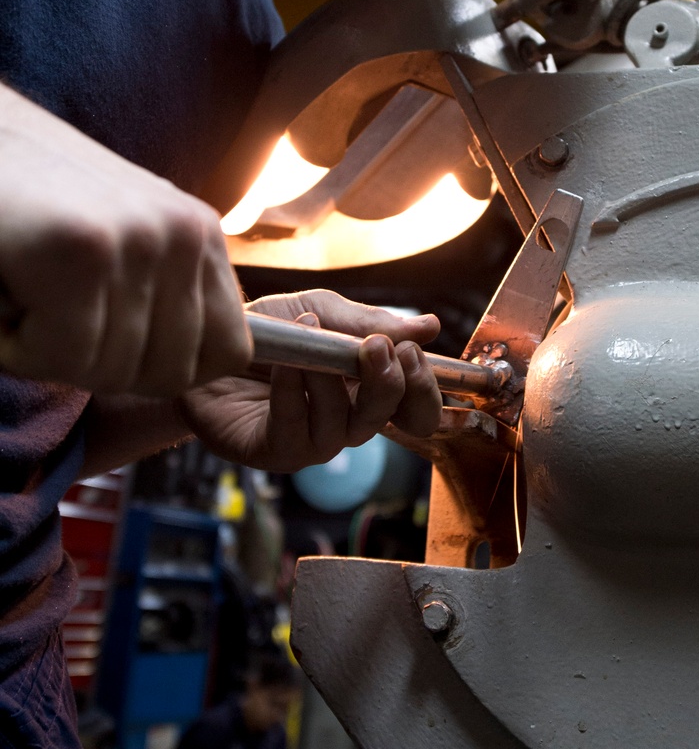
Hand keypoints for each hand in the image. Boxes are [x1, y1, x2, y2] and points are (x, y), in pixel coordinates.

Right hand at [0, 84, 249, 394]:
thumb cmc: (32, 201)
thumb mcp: (121, 242)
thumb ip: (163, 296)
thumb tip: (187, 370)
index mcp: (201, 234)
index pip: (230, 351)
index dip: (166, 371)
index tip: (111, 345)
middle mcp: (184, 234)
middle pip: (168, 375)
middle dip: (99, 365)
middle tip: (54, 311)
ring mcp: (139, 239)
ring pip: (108, 371)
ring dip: (49, 351)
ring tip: (29, 289)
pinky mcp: (83, 250)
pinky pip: (59, 356)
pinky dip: (14, 346)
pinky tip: (7, 292)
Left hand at [178, 290, 442, 472]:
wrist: (204, 344)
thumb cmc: (269, 333)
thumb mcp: (321, 311)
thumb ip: (368, 322)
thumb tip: (430, 325)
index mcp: (366, 389)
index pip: (415, 406)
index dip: (424, 388)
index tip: (412, 351)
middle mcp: (346, 420)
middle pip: (390, 420)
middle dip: (390, 385)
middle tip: (376, 349)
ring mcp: (311, 441)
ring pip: (344, 426)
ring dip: (330, 377)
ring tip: (310, 332)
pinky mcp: (274, 451)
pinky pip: (296, 426)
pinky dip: (293, 388)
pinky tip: (286, 360)